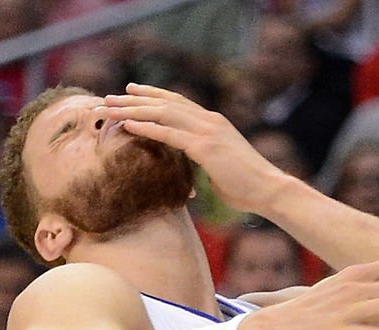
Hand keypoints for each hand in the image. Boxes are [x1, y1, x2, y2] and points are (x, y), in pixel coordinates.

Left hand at [101, 83, 287, 214]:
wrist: (269, 189)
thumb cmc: (248, 186)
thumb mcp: (221, 167)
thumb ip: (204, 161)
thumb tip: (193, 171)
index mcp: (215, 123)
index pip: (178, 102)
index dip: (154, 95)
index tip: (132, 91)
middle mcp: (210, 121)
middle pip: (166, 103)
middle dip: (135, 99)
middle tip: (110, 96)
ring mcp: (208, 132)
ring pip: (162, 114)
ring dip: (133, 110)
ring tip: (109, 108)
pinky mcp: (205, 147)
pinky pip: (169, 133)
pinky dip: (146, 127)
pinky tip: (127, 125)